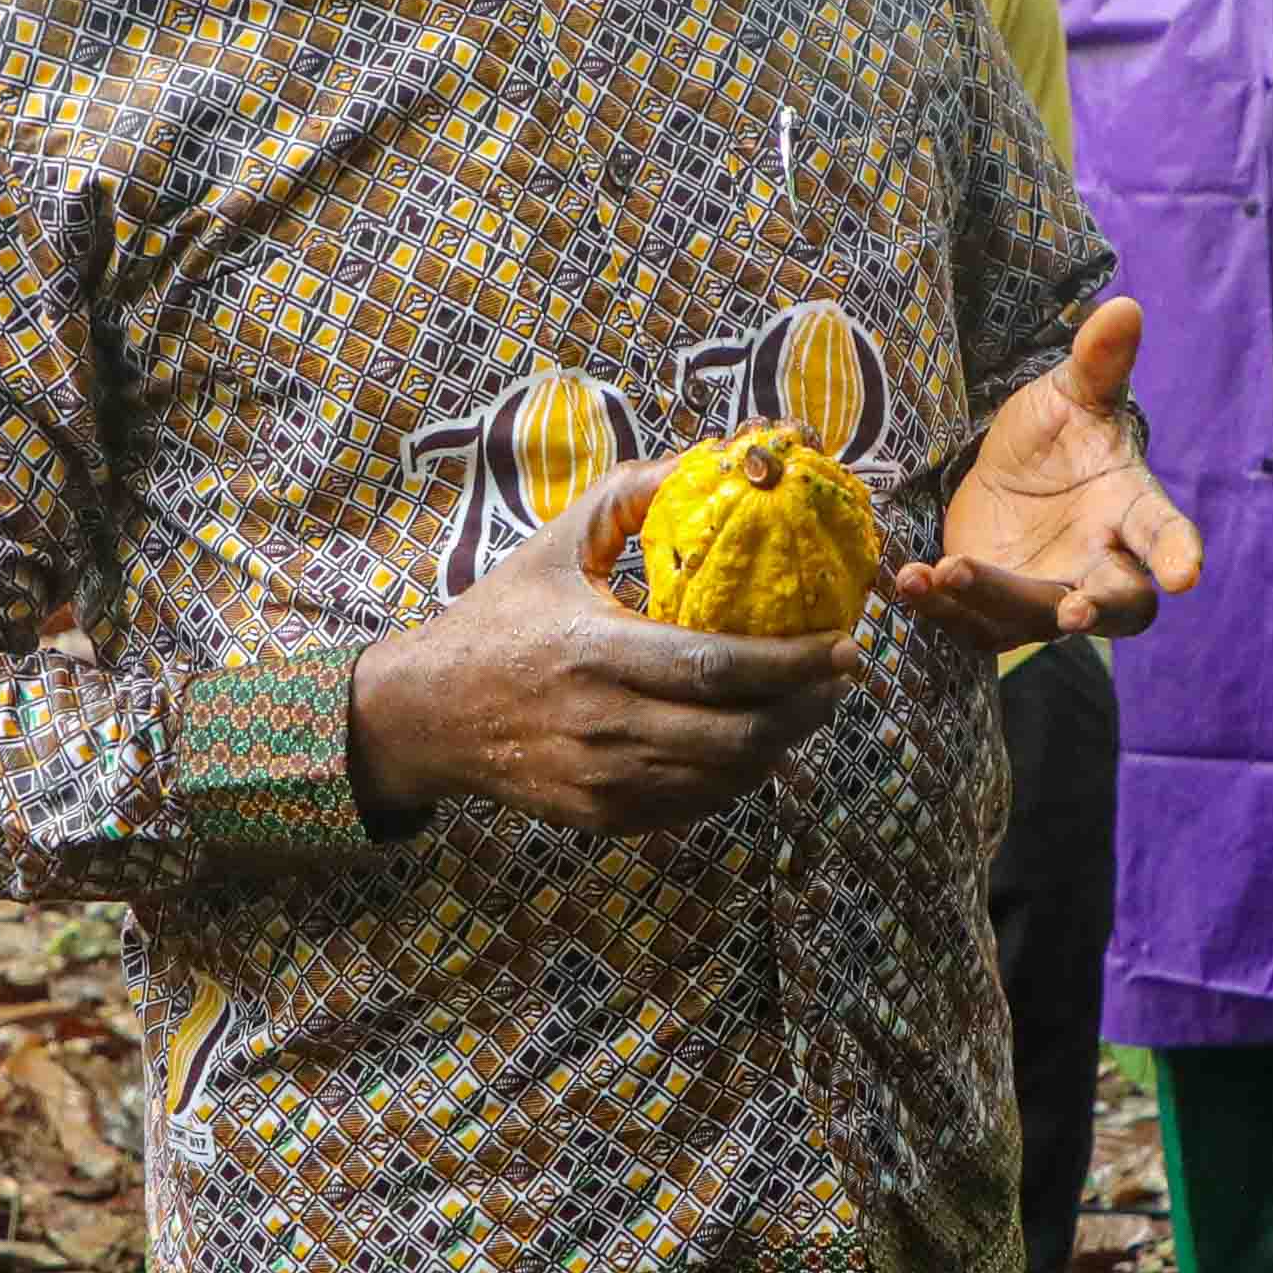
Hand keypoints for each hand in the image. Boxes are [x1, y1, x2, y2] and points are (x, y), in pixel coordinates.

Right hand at [346, 457, 862, 831]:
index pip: (718, 666)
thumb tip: (706, 456)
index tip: (844, 643)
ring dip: (781, 744)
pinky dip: (738, 777)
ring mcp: (605, 780)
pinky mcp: (604, 816)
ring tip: (808, 706)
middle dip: (806, 709)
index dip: (792, 663)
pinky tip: (756, 742)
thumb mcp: (554, 546)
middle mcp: (605, 724)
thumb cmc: (499, 619)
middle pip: (737, 733)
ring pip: (725, 777)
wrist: (427, 715)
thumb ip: (627, 497)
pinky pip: (695, 805)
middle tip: (842, 679)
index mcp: (597, 651)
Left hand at [900, 296, 1208, 649]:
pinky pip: (970, 623)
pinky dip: (939, 606)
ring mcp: (1046, 595)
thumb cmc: (1061, 435)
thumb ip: (1100, 361)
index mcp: (1130, 510)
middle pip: (1116, 604)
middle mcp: (1099, 564)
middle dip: (1096, 609)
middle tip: (1074, 611)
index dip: (1179, 554)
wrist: (1011, 473)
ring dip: (993, 599)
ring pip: (1031, 618)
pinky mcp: (993, 611)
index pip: (1165, 535)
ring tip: (950, 570)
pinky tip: (909, 579)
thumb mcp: (1074, 393)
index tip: (1187, 575)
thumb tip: (1124, 307)